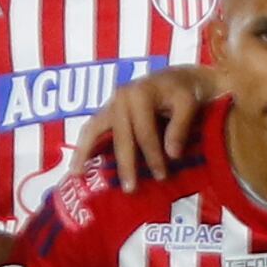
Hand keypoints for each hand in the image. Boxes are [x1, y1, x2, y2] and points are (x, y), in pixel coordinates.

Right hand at [90, 63, 220, 186]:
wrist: (180, 78)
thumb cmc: (186, 90)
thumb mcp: (189, 103)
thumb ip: (180, 127)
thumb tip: (172, 155)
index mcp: (139, 94)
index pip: (144, 132)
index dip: (153, 156)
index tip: (162, 177)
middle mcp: (120, 98)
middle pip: (120, 136)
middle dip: (125, 164)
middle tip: (130, 189)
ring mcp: (110, 103)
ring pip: (93, 130)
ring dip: (84, 152)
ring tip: (77, 175)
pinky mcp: (107, 111)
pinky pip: (91, 129)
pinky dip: (83, 146)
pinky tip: (78, 165)